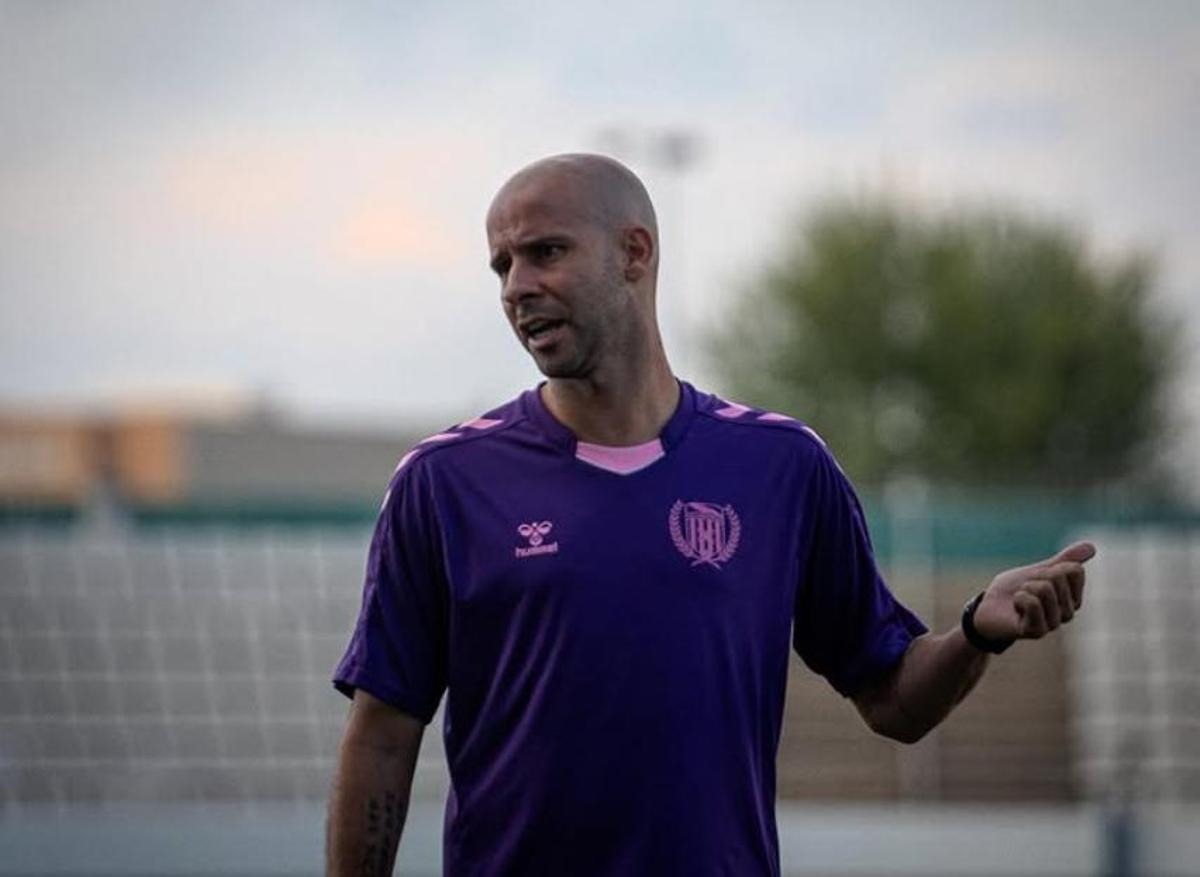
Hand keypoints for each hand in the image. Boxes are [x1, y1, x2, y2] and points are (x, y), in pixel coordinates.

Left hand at [973, 541, 1095, 640]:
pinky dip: (1019, 598)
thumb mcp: (1040, 570)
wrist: (987, 607)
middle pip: (1057, 577)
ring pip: (1045, 589)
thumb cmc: (1014, 589)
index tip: (1038, 577)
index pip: (1074, 570)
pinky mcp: (1037, 631)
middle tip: (1024, 590)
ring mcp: (1054, 624)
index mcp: (1073, 598)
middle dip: (1034, 577)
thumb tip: (1093, 547)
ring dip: (1025, 588)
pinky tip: (1016, 609)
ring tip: (1020, 599)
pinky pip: (1033, 603)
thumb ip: (1064, 561)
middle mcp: (1068, 613)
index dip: (1051, 567)